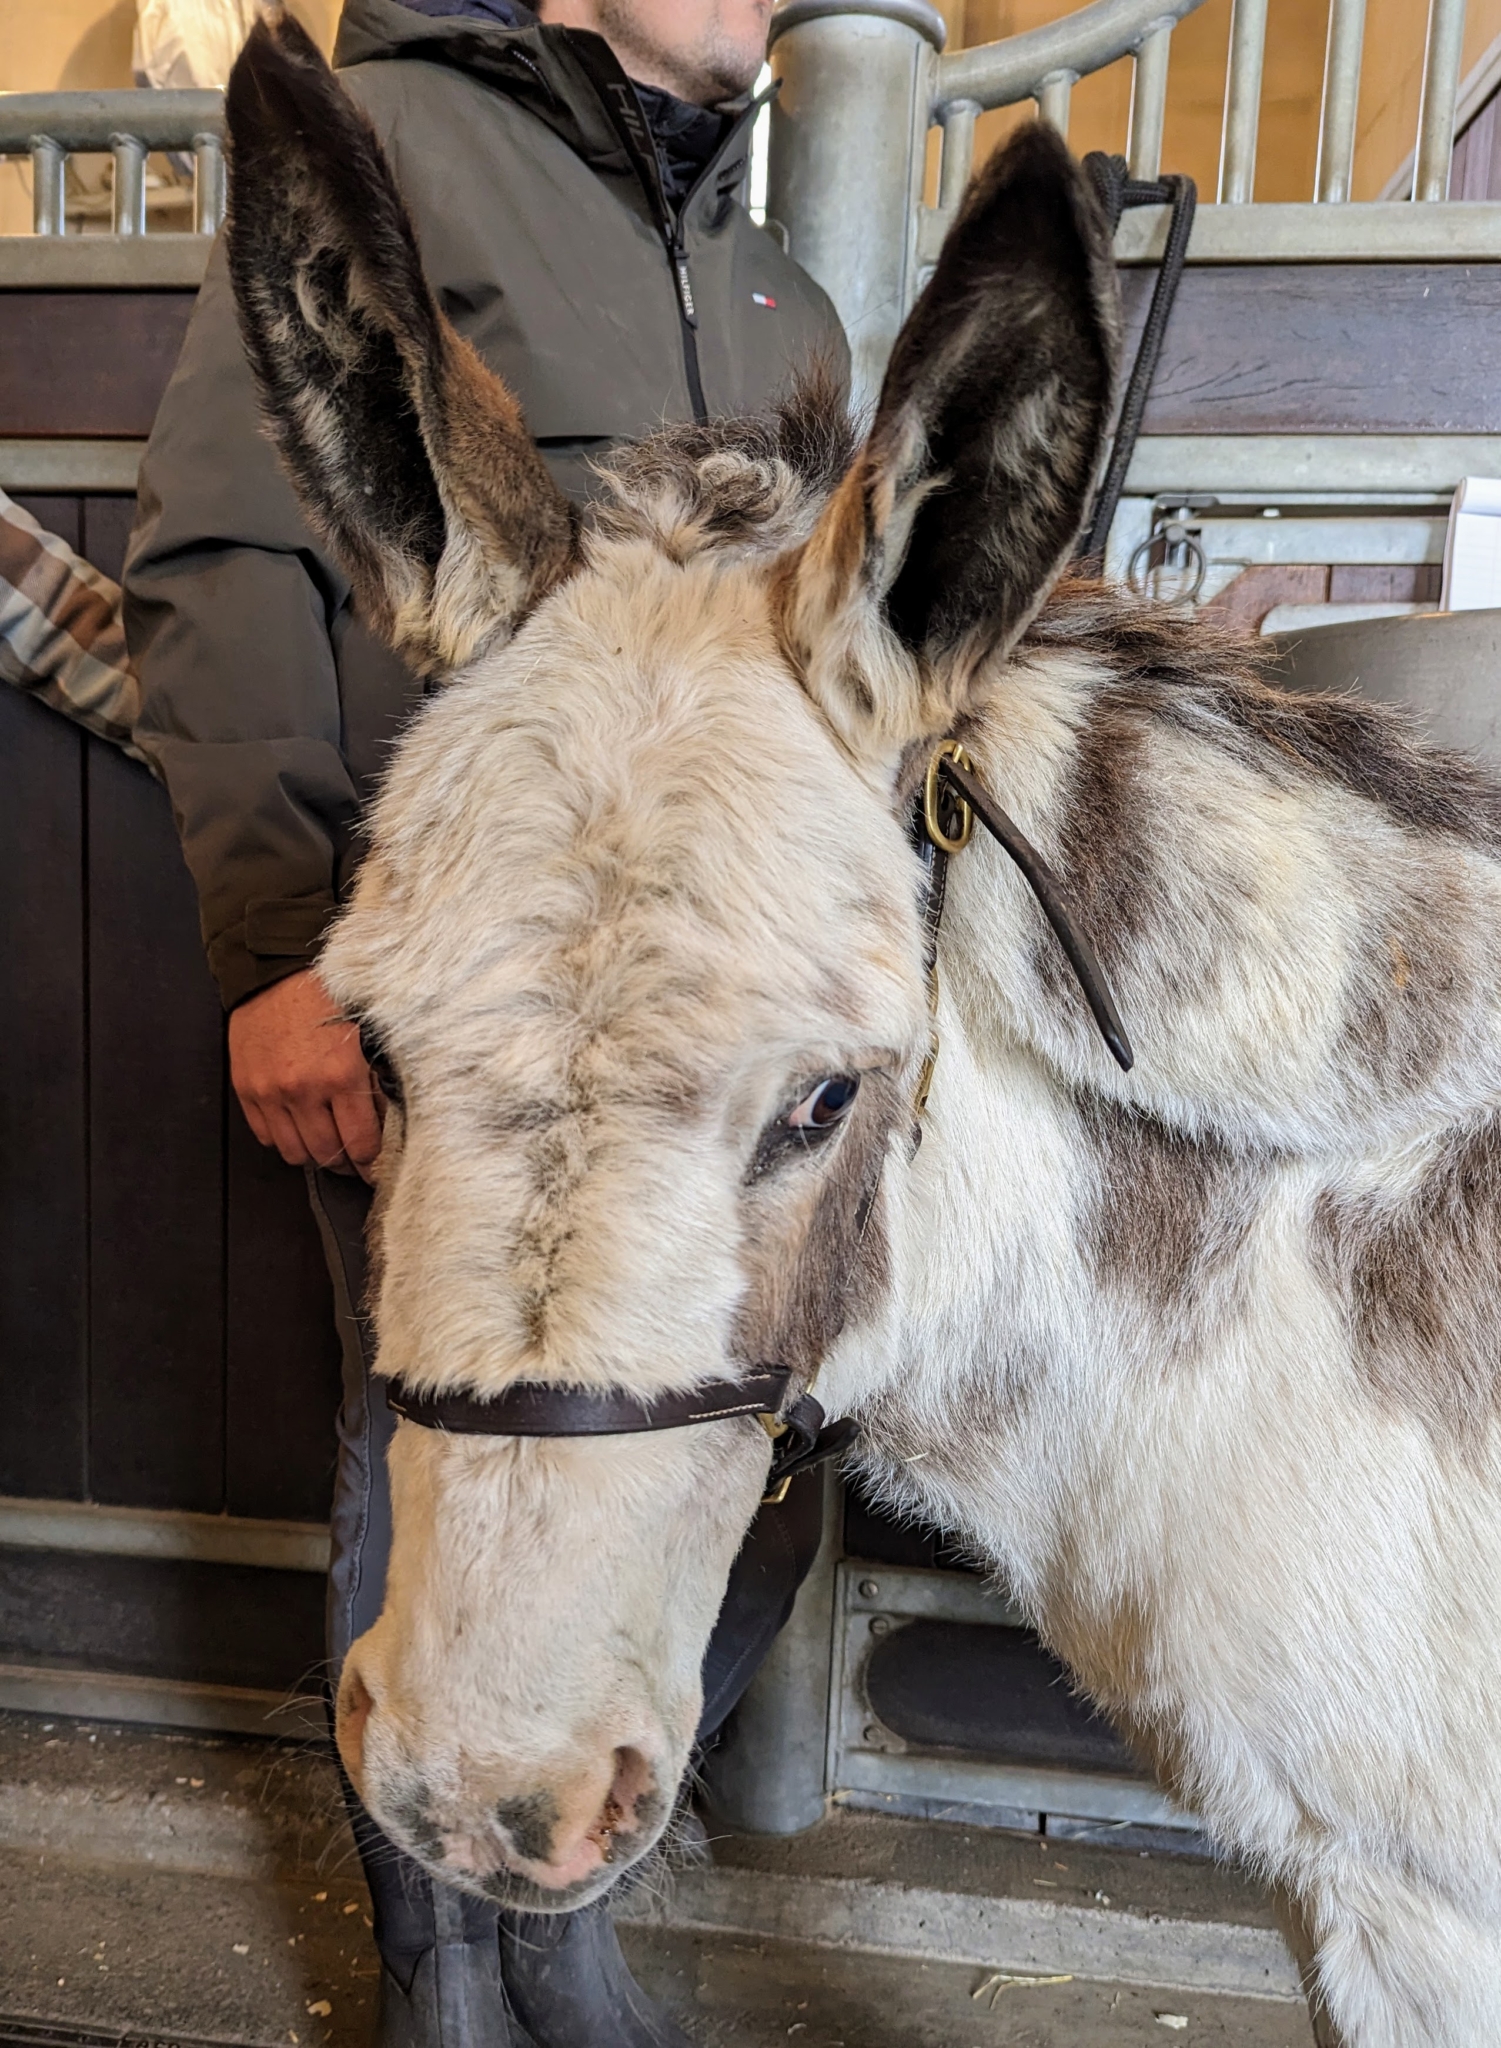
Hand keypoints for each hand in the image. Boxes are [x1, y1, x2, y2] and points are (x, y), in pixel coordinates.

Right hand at [229, 968, 384, 1180]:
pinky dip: (282, 1136)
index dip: (371, 1162)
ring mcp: (270, 1092)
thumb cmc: (327, 995)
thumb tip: (382, 1120)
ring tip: (326, 1141)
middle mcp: (303, 1090)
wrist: (277, 970)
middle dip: (345, 1162)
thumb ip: (372, 1081)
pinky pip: (265, 1135)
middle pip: (327, 1155)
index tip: (376, 1165)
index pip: (361, 1144)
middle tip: (354, 1157)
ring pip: (294, 1152)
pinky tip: (297, 1123)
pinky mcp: (246, 1088)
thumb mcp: (365, 1035)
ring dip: (313, 1153)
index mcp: (340, 1075)